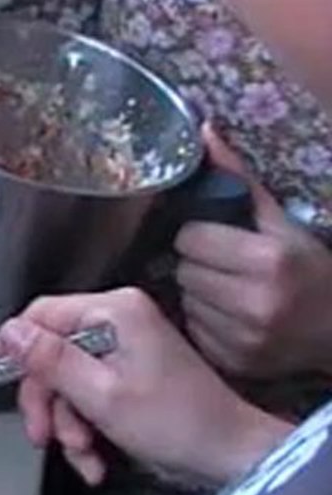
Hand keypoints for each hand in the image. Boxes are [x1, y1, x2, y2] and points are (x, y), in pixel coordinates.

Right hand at [0, 288, 291, 485]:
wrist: (231, 455)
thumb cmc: (177, 423)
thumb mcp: (100, 394)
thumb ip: (50, 360)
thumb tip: (9, 331)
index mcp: (114, 311)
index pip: (41, 315)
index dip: (8, 346)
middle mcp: (119, 320)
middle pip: (51, 353)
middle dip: (46, 402)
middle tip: (44, 436)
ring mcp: (125, 347)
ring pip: (67, 381)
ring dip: (67, 423)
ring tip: (83, 456)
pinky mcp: (130, 372)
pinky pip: (88, 394)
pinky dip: (86, 428)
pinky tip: (95, 459)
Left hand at [175, 124, 331, 377]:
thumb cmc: (312, 269)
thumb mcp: (283, 222)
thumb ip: (239, 179)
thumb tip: (204, 131)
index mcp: (268, 260)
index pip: (190, 239)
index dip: (199, 236)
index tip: (214, 238)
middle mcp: (254, 302)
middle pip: (183, 270)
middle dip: (197, 264)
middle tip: (223, 266)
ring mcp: (243, 338)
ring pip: (184, 300)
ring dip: (197, 294)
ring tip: (228, 291)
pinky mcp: (235, 363)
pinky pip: (193, 332)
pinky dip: (204, 323)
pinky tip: (229, 317)